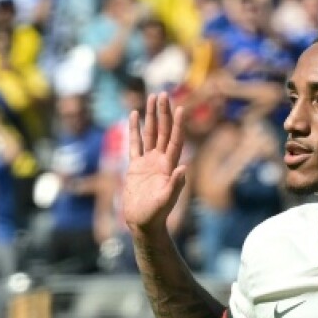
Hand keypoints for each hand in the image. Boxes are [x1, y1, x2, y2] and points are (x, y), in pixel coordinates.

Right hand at [123, 94, 187, 234]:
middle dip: (163, 113)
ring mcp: (148, 162)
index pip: (175, 140)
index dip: (178, 125)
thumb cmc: (156, 215)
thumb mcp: (166, 201)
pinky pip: (135, 144)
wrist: (143, 223)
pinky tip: (134, 115)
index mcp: (169, 166)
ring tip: (151, 98)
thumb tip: (183, 168)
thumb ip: (175, 185)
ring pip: (150, 134)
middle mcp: (160, 160)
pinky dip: (134, 130)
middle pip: (163, 131)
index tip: (180, 108)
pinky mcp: (135, 167)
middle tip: (163, 94)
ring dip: (151, 116)